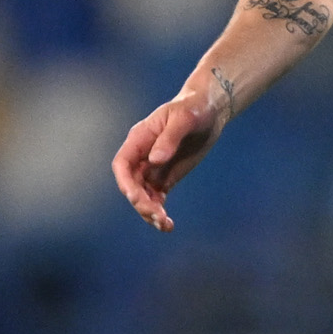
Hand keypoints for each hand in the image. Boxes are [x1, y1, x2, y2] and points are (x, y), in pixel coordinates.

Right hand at [110, 86, 227, 232]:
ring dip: (149, 212)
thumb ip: (169, 138)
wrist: (209, 111)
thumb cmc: (194, 108)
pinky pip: (156, 198)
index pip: (122, 164)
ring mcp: (153, 168)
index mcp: (139, 139)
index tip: (136, 198)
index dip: (125, 183)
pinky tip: (167, 224)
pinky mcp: (165, 177)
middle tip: (159, 216)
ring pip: (143, 195)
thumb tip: (154, 160)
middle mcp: (142, 156)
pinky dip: (159, 211)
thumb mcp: (184, 119)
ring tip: (165, 225)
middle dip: (141, 202)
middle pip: (131, 184)